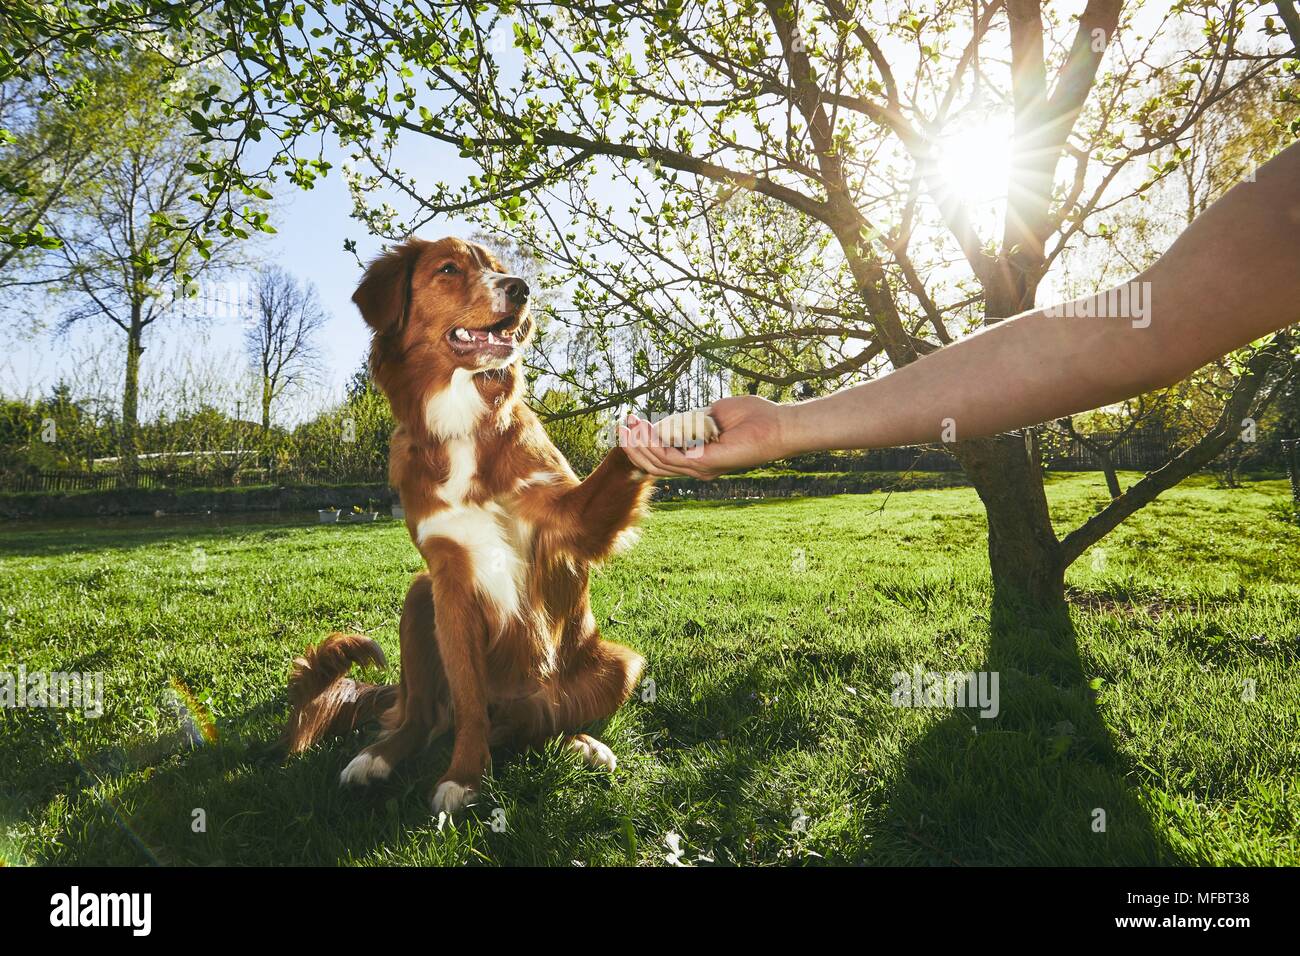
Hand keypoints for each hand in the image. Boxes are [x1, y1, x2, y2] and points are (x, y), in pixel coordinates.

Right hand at [619, 395, 788, 478]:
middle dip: (635, 445)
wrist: (777, 425)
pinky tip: (645, 430)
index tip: (630, 424)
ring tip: (628, 427)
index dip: (643, 443)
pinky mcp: (706, 463)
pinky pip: (671, 456)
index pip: (663, 458)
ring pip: (659, 462)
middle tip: (622, 426)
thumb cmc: (753, 418)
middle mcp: (698, 467)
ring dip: (640, 444)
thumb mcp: (713, 415)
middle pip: (655, 464)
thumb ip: (691, 420)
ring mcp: (701, 468)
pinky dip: (655, 443)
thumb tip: (668, 421)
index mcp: (699, 458)